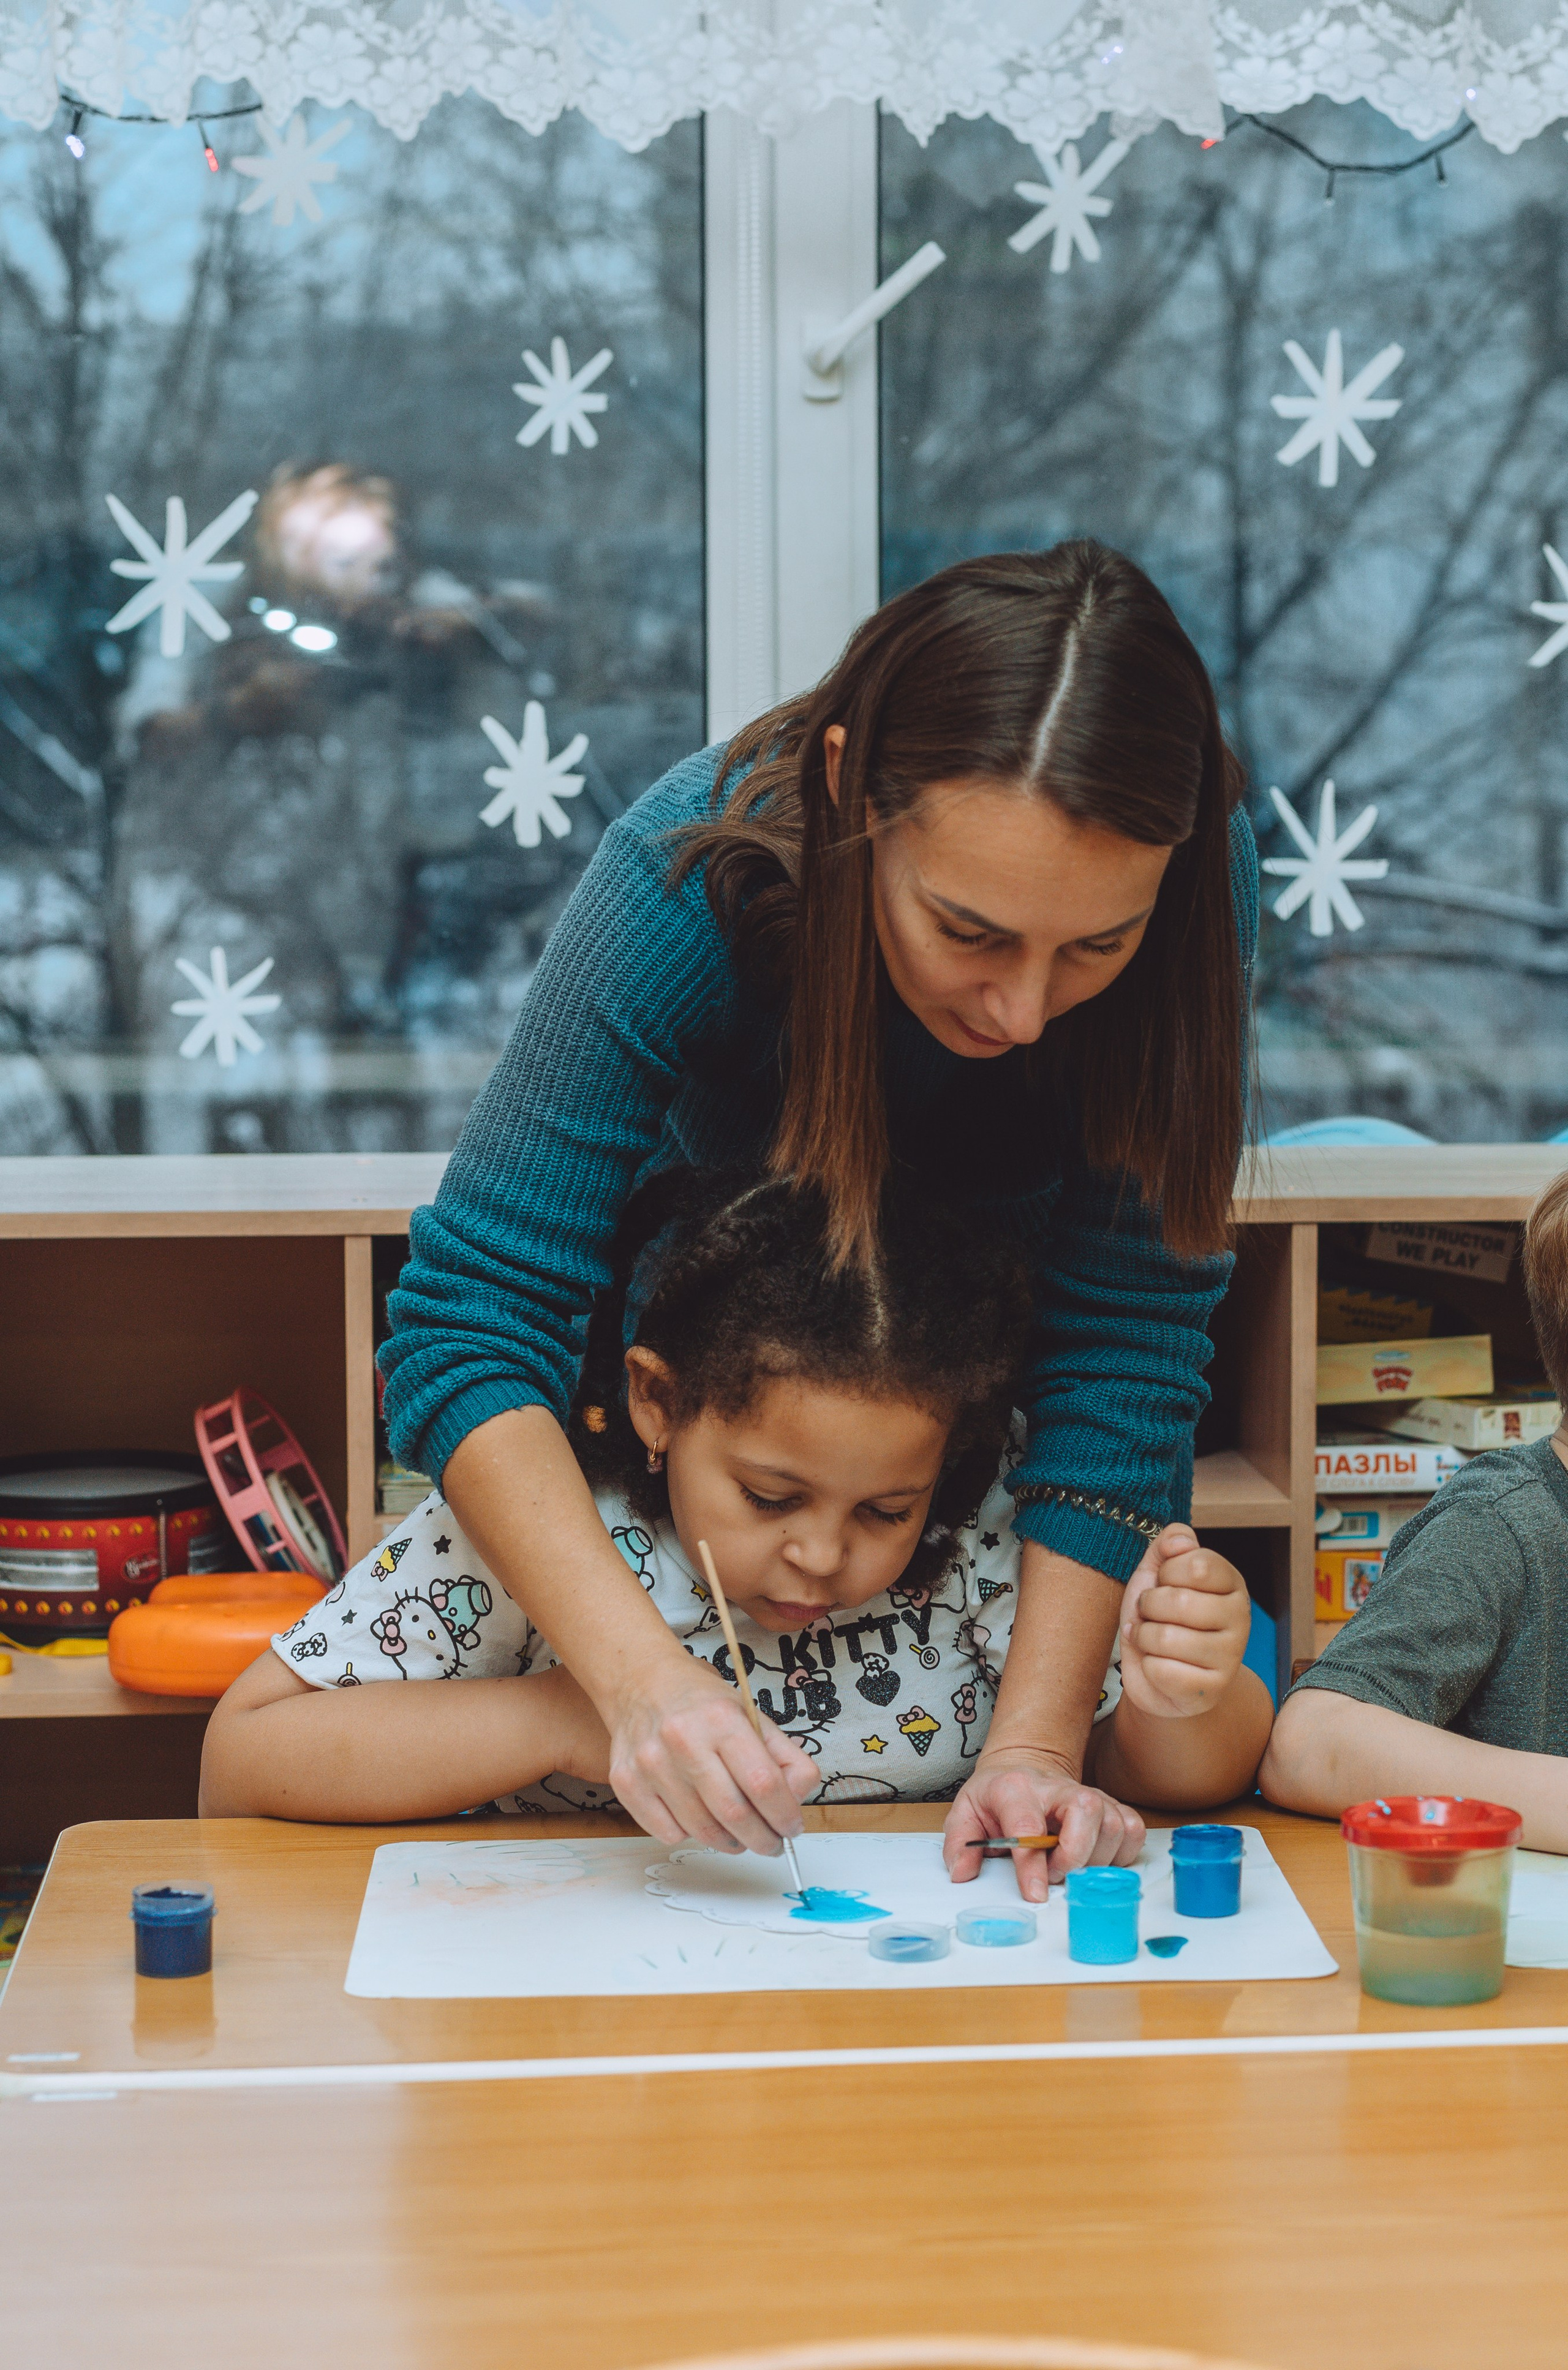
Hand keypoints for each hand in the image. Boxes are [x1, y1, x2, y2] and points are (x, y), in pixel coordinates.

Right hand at [606, 1659, 817, 1853]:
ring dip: (730, 1842)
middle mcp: (683, 1739)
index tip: (792, 1827)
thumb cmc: (702, 1705)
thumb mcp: (752, 1715)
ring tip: (739, 1834)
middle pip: (734, 1813)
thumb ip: (785, 1757)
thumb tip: (796, 1801)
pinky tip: (699, 1817)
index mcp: (721, 1719)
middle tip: (771, 1843)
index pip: (763, 1782)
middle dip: (762, 1839)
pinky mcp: (625, 1782)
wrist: (642, 1684)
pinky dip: (690, 1835)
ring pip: (701, 1830)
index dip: (784, 1815)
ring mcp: (650, 1763)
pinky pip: (668, 1833)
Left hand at [942, 1748, 1145, 1901]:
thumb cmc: (997, 1796)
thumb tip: (963, 1873)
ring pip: (1114, 1825)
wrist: (1024, 1767)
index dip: (1033, 1863)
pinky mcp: (1111, 1806)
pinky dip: (1120, 1854)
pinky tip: (1094, 1860)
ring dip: (1096, 1861)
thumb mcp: (965, 1813)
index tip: (1035, 1894)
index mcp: (1015, 1788)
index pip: (1028, 1824)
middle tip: (1053, 1875)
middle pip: (1087, 1813)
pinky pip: (1132, 1831)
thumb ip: (960, 1844)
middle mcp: (1058, 1787)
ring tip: (1068, 1868)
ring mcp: (1089, 1794)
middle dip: (1074, 1857)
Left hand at [1119, 1525, 1250, 1719]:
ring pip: (1167, 1638)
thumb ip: (1168, 1545)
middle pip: (1179, 1601)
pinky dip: (1148, 1666)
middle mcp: (1240, 1618)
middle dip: (1149, 1606)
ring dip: (1144, 1637)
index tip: (1164, 1583)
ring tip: (1151, 1639)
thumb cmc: (1161, 1618)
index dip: (1166, 1572)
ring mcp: (1230, 1656)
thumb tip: (1181, 1542)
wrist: (1158, 1674)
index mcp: (1231, 1583)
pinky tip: (1157, 1665)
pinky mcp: (1212, 1690)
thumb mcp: (1157, 1574)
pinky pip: (1163, 1671)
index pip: (1198, 1564)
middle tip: (1151, 1614)